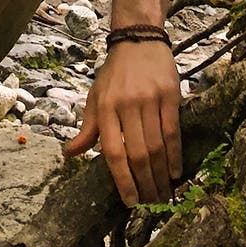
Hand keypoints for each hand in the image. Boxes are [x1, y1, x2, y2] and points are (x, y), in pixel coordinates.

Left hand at [66, 39, 182, 204]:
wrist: (138, 41)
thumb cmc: (114, 75)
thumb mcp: (95, 98)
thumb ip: (87, 129)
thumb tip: (70, 154)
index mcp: (105, 109)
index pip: (114, 152)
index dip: (122, 180)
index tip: (130, 202)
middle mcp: (127, 106)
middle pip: (138, 153)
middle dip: (145, 183)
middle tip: (151, 205)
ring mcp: (150, 101)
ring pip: (157, 146)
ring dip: (161, 175)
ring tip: (164, 195)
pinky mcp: (170, 96)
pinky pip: (173, 132)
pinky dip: (175, 155)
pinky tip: (175, 172)